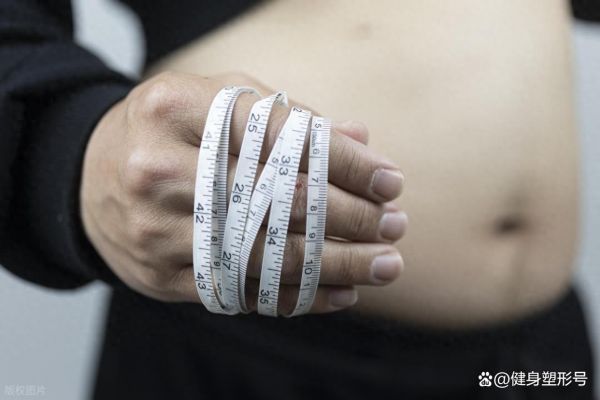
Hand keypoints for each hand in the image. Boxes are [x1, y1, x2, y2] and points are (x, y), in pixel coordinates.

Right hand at [80, 71, 406, 313]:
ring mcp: (157, 227)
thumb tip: (362, 143)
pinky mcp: (161, 275)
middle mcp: (161, 168)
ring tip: (385, 264)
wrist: (91, 177)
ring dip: (335, 264)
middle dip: (348, 216)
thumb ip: (290, 121)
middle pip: (276, 199)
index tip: (390, 182)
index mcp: (179, 108)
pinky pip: (243, 291)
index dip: (344, 163)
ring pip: (264, 254)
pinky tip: (342, 292)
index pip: (282, 137)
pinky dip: (299, 295)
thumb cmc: (172, 133)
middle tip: (395, 226)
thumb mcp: (221, 104)